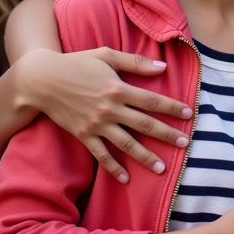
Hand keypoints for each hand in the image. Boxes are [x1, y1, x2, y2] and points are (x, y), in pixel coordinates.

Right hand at [17, 48, 193, 180]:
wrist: (43, 80)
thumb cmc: (77, 63)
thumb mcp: (106, 54)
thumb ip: (135, 62)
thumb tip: (162, 67)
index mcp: (118, 87)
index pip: (151, 100)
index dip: (172, 107)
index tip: (189, 115)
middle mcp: (110, 108)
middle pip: (144, 124)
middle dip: (167, 135)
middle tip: (186, 144)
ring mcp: (96, 124)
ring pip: (126, 144)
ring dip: (145, 156)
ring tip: (162, 168)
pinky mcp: (84, 135)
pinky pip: (101, 155)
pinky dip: (113, 167)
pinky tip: (125, 178)